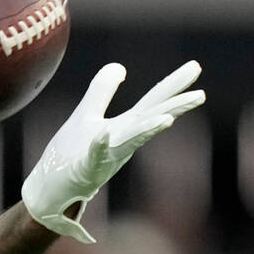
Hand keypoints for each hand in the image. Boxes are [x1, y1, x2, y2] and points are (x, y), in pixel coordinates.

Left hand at [22, 61, 205, 242]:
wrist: (51, 187)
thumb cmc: (72, 153)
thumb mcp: (87, 114)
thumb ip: (102, 90)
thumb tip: (119, 66)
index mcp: (123, 127)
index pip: (152, 103)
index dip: (172, 85)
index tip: (195, 67)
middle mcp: (121, 141)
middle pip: (150, 119)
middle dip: (175, 107)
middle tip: (201, 94)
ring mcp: (106, 157)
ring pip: (131, 141)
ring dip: (148, 130)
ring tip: (168, 119)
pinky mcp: (85, 170)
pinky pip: (94, 157)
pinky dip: (99, 146)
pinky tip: (102, 136)